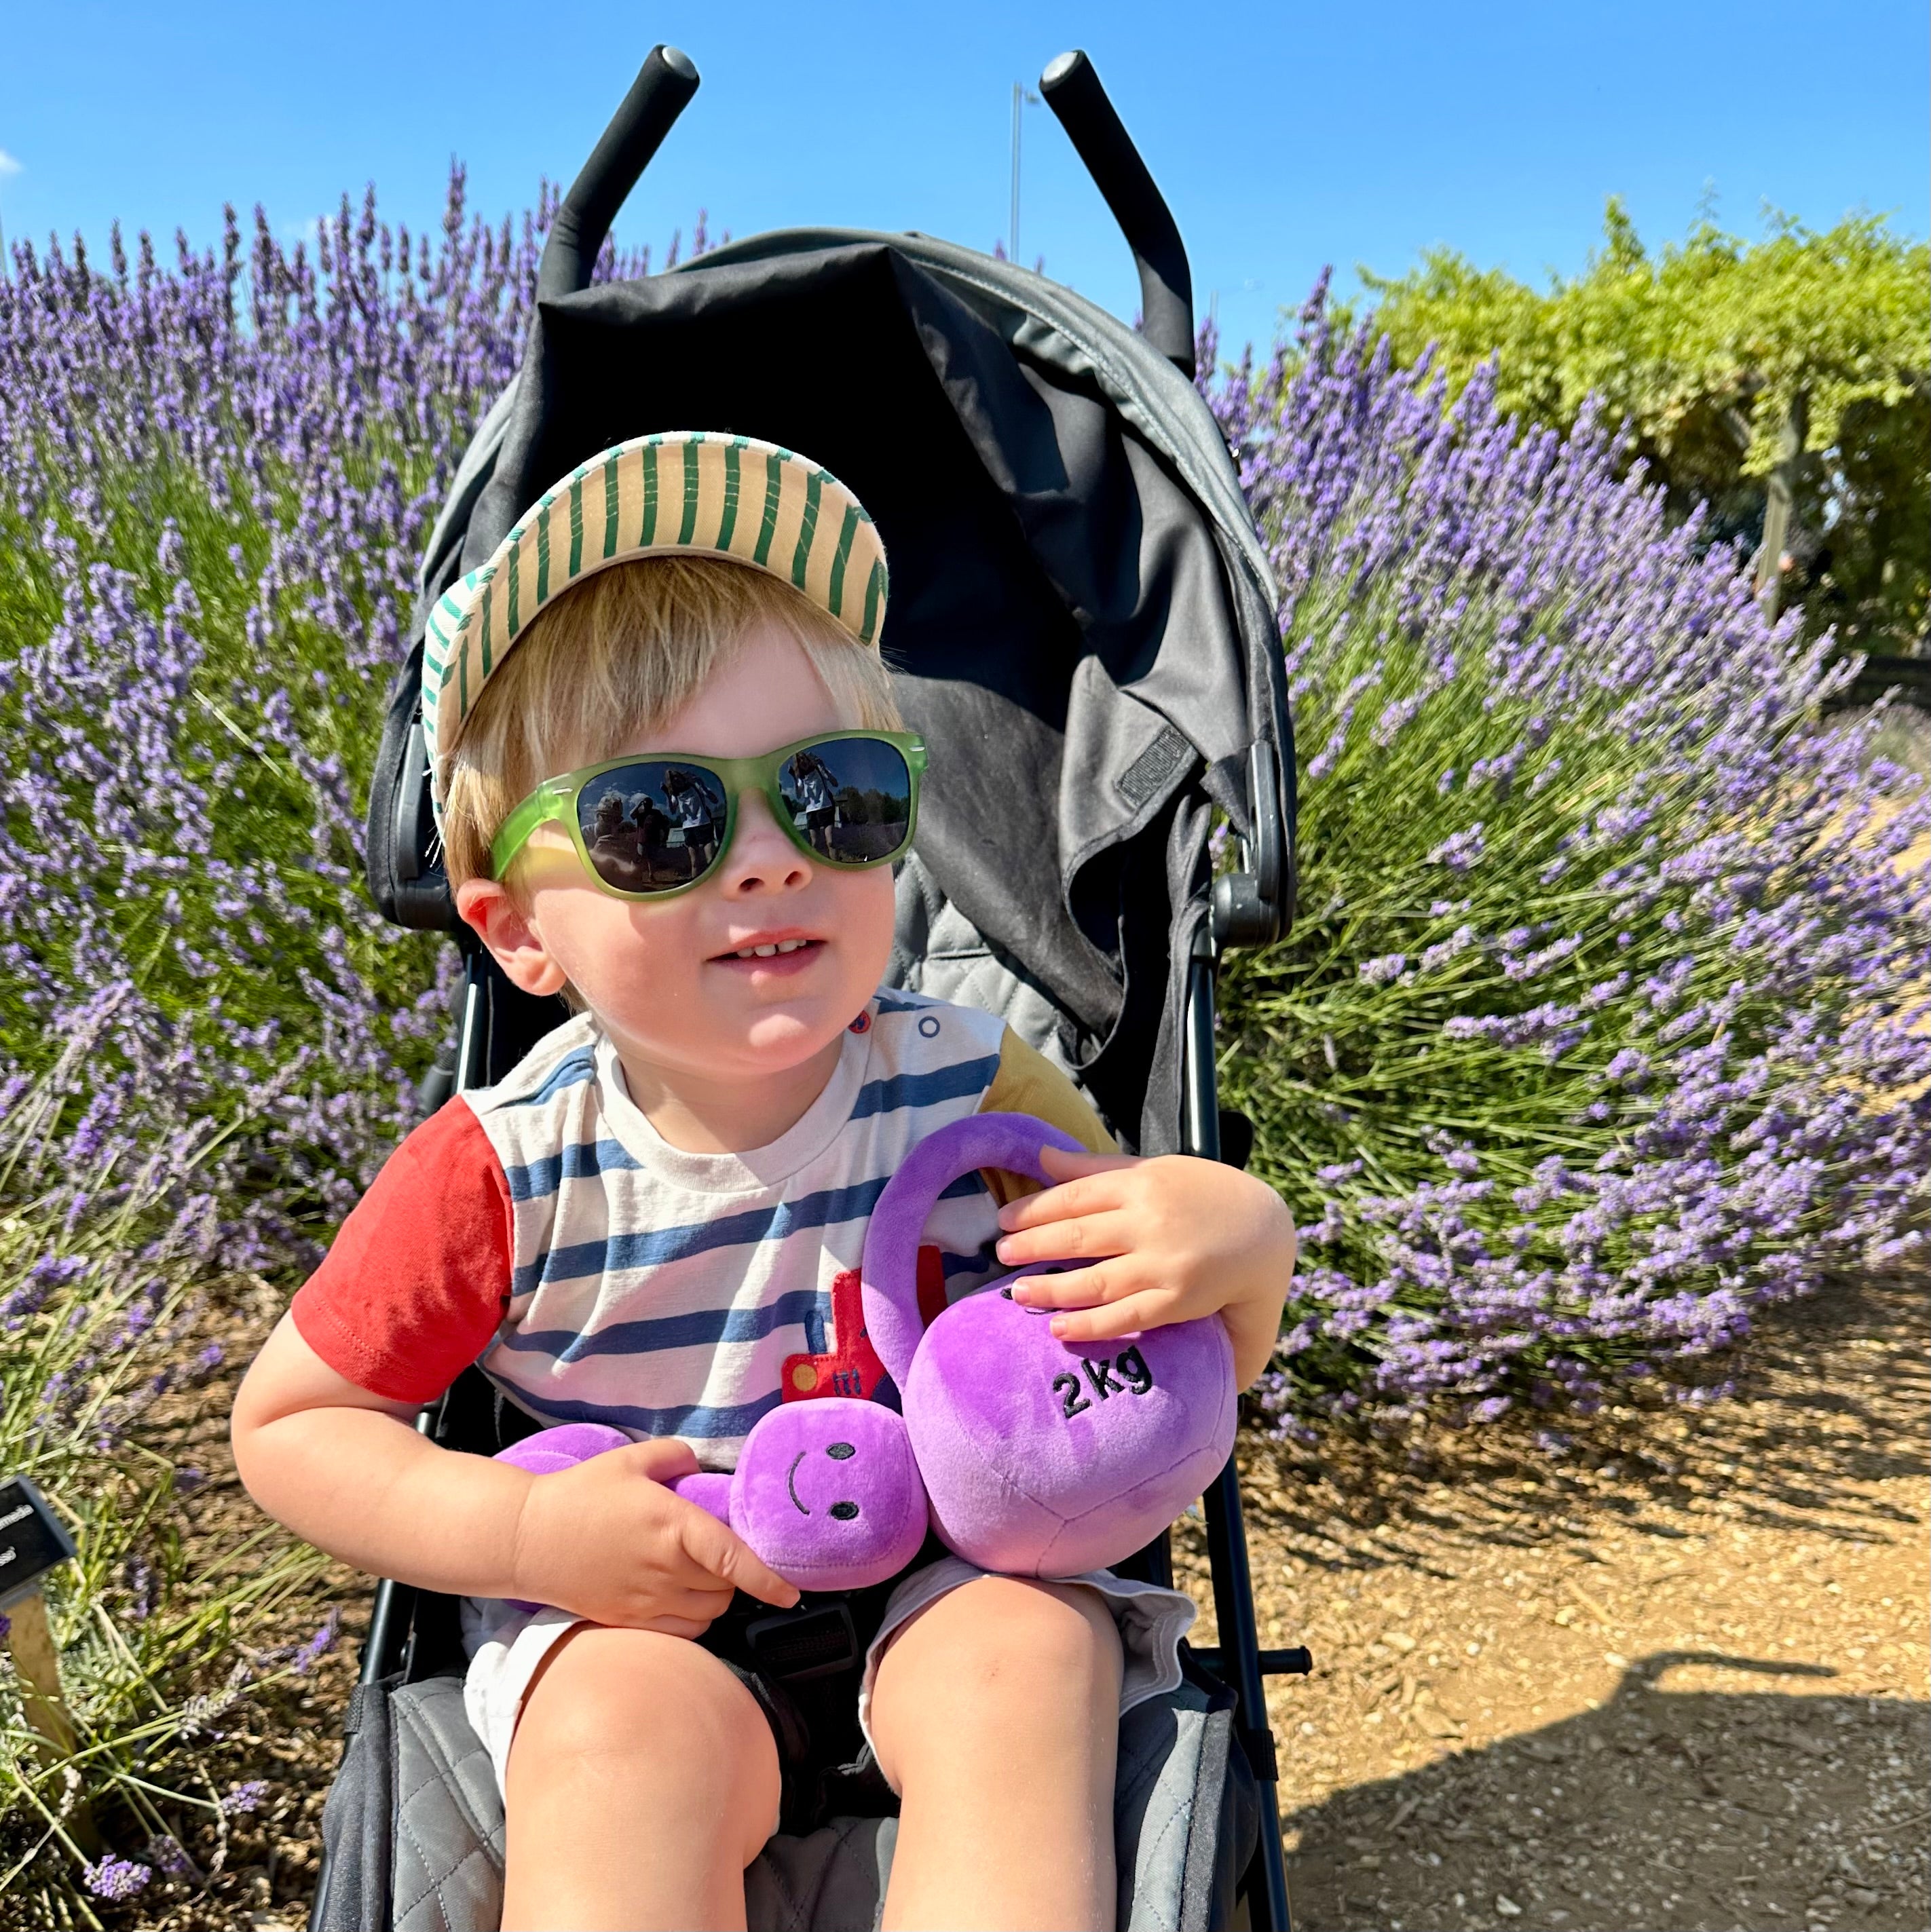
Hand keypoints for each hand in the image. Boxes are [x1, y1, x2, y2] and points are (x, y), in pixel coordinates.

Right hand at [508, 1438, 798, 1633]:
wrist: (527, 1539)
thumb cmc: (580, 1495)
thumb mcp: (629, 1460)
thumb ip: (675, 1457)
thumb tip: (700, 1467)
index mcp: (672, 1527)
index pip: (732, 1558)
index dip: (768, 1579)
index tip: (793, 1592)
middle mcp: (665, 1570)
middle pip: (726, 1588)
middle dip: (735, 1575)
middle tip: (722, 1553)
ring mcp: (646, 1602)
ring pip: (708, 1613)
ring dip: (716, 1598)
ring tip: (701, 1573)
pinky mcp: (628, 1621)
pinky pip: (681, 1631)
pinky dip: (693, 1619)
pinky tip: (681, 1596)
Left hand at [993, 1146, 1296, 1387]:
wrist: (1268, 1233)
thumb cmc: (1208, 1197)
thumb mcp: (1158, 1170)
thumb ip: (1098, 1168)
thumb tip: (1042, 1157)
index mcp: (1142, 1183)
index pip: (1075, 1195)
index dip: (1035, 1209)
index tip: (1005, 1220)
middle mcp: (1149, 1221)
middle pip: (1077, 1235)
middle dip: (1032, 1245)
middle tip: (999, 1254)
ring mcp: (1163, 1263)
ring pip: (1093, 1279)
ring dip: (1050, 1287)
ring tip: (1016, 1292)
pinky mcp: (1177, 1299)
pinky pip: (1125, 1316)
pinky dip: (1089, 1324)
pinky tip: (1058, 1327)